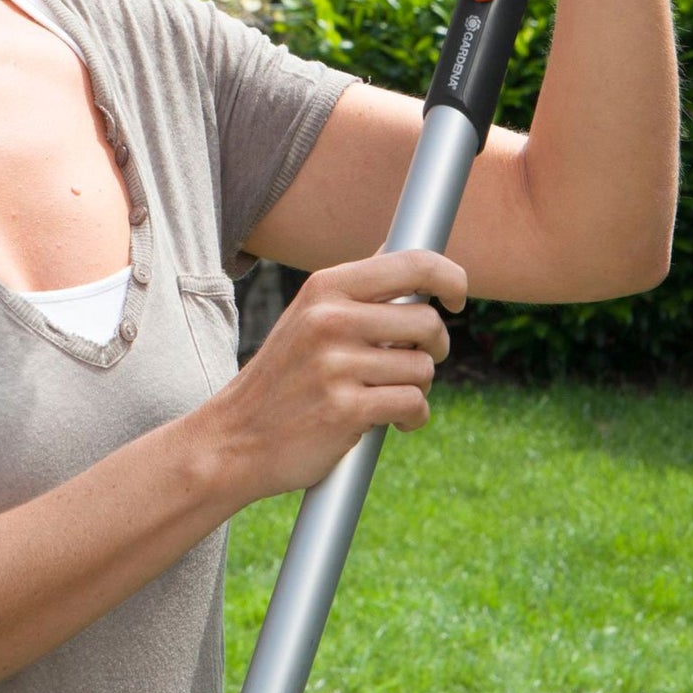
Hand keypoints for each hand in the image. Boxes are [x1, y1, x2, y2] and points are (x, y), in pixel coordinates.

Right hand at [209, 249, 466, 500]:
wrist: (234, 440)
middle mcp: (331, 319)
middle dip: (435, 347)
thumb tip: (405, 252)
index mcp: (326, 287)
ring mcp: (336, 365)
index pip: (413, 264)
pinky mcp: (344, 410)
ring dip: (418, 388)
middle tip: (417, 361)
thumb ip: (357, 289)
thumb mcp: (309, 316)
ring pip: (423, 368)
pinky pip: (413, 405)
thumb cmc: (285, 377)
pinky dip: (413, 417)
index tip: (458, 297)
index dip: (450, 277)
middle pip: (427, 322)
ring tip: (389, 395)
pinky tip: (394, 422)